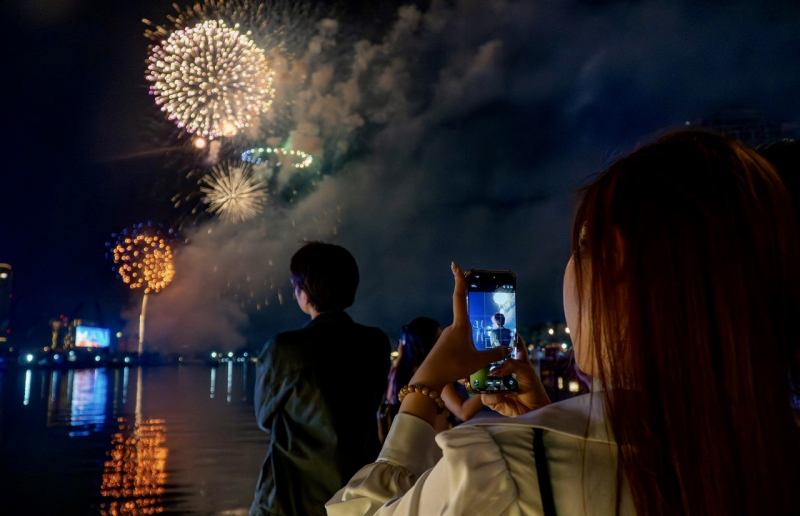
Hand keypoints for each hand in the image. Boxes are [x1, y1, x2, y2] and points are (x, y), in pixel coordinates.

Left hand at [407, 263, 511, 392]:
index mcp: (460, 325)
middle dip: (471, 305)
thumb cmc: (454, 365)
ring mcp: (446, 337)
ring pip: (463, 331)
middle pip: (463, 313)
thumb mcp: (479, 361)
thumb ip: (494, 354)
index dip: (459, 280)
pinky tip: (470, 355)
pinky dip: (467, 344)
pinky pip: (459, 341)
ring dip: (472, 333)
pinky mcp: (443, 347)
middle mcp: (452, 328)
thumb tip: (507, 348)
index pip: (460, 297)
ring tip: (481, 338)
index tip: (455, 265)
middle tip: (476, 294)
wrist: (429, 378)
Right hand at [481, 334, 549, 416]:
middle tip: (479, 354)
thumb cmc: (534, 390)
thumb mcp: (526, 371)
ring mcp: (496, 384)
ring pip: (482, 377)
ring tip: (495, 380)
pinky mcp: (492, 399)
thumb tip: (493, 370)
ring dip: (489, 380)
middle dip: (483, 358)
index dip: (509, 335)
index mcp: (517, 361)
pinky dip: (495, 396)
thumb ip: (510, 364)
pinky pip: (485, 395)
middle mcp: (504, 371)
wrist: (534, 412)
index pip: (513, 344)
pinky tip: (506, 396)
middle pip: (490, 360)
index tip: (502, 327)